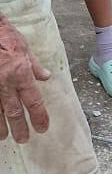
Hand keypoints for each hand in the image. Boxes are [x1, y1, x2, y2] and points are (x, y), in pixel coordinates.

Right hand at [0, 15, 49, 142]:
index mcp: (21, 74)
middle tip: (23, 139)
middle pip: (14, 111)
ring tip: (4, 137)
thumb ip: (34, 64)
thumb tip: (45, 76)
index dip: (39, 116)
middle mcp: (6, 83)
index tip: (42, 128)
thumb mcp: (23, 46)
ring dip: (0, 126)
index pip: (33, 101)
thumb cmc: (4, 34)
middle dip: (19, 127)